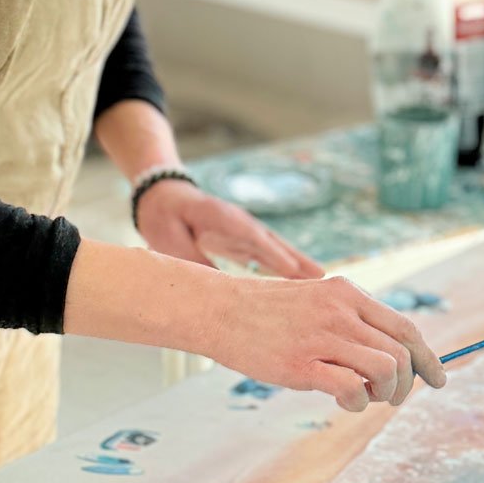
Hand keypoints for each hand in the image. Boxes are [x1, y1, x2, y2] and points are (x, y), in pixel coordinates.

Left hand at [134, 178, 323, 278]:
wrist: (162, 195)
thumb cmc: (163, 214)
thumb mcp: (168, 238)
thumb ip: (191, 259)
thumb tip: (213, 287)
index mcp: (220, 216)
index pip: (251, 235)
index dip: (271, 252)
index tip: (291, 269)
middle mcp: (238, 221)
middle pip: (272, 241)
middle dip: (296, 258)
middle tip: (321, 276)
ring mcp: (242, 228)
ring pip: (274, 247)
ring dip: (296, 262)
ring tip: (319, 278)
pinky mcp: (242, 237)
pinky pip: (265, 252)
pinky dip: (282, 263)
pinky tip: (296, 278)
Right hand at [198, 271, 447, 412]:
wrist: (219, 309)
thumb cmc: (268, 311)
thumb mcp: (317, 300)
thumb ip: (351, 320)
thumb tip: (388, 355)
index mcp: (348, 292)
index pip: (406, 327)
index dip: (428, 358)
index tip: (438, 378)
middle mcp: (342, 311)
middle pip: (401, 352)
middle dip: (406, 383)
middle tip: (389, 397)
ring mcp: (323, 337)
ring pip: (386, 369)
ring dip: (386, 393)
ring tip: (365, 396)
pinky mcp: (302, 365)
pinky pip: (353, 389)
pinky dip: (358, 401)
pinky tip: (343, 400)